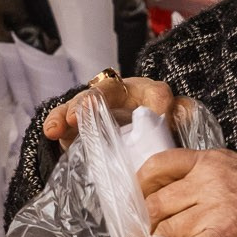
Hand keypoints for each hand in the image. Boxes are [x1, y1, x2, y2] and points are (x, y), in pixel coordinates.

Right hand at [43, 74, 177, 146]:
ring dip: (73, 110)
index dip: (158, 104)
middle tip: (86, 113)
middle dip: (97, 101)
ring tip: (63, 124)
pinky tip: (51, 131)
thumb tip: (185, 115)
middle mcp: (123, 93)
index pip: (157, 94)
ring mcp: (97, 102)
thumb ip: (178, 127)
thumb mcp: (171, 134)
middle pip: (110, 90)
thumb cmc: (154, 140)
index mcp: (151, 96)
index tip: (159, 116)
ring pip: (84, 100)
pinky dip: (57, 121)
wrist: (130, 146)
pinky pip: (65, 115)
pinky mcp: (77, 117)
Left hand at [139, 149, 236, 236]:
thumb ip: (206, 177)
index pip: (158, 166)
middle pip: (156, 203)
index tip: (138, 203)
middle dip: (145, 226)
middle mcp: (209, 179)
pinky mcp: (223, 235)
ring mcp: (215, 207)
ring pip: (166, 230)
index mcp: (210, 160)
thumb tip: (172, 198)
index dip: (141, 187)